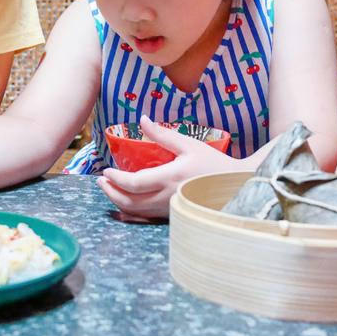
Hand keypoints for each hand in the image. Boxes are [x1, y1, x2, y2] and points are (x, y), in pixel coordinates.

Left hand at [98, 116, 235, 218]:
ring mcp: (170, 209)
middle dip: (111, 192)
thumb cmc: (213, 163)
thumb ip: (163, 135)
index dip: (116, 179)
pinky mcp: (173, 215)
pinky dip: (132, 209)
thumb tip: (143, 120)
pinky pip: (147, 215)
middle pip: (131, 201)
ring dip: (119, 201)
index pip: (134, 183)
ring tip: (108, 188)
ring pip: (137, 211)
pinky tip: (125, 200)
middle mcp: (168, 196)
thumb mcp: (189, 145)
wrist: (235, 187)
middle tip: (101, 181)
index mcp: (171, 177)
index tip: (106, 171)